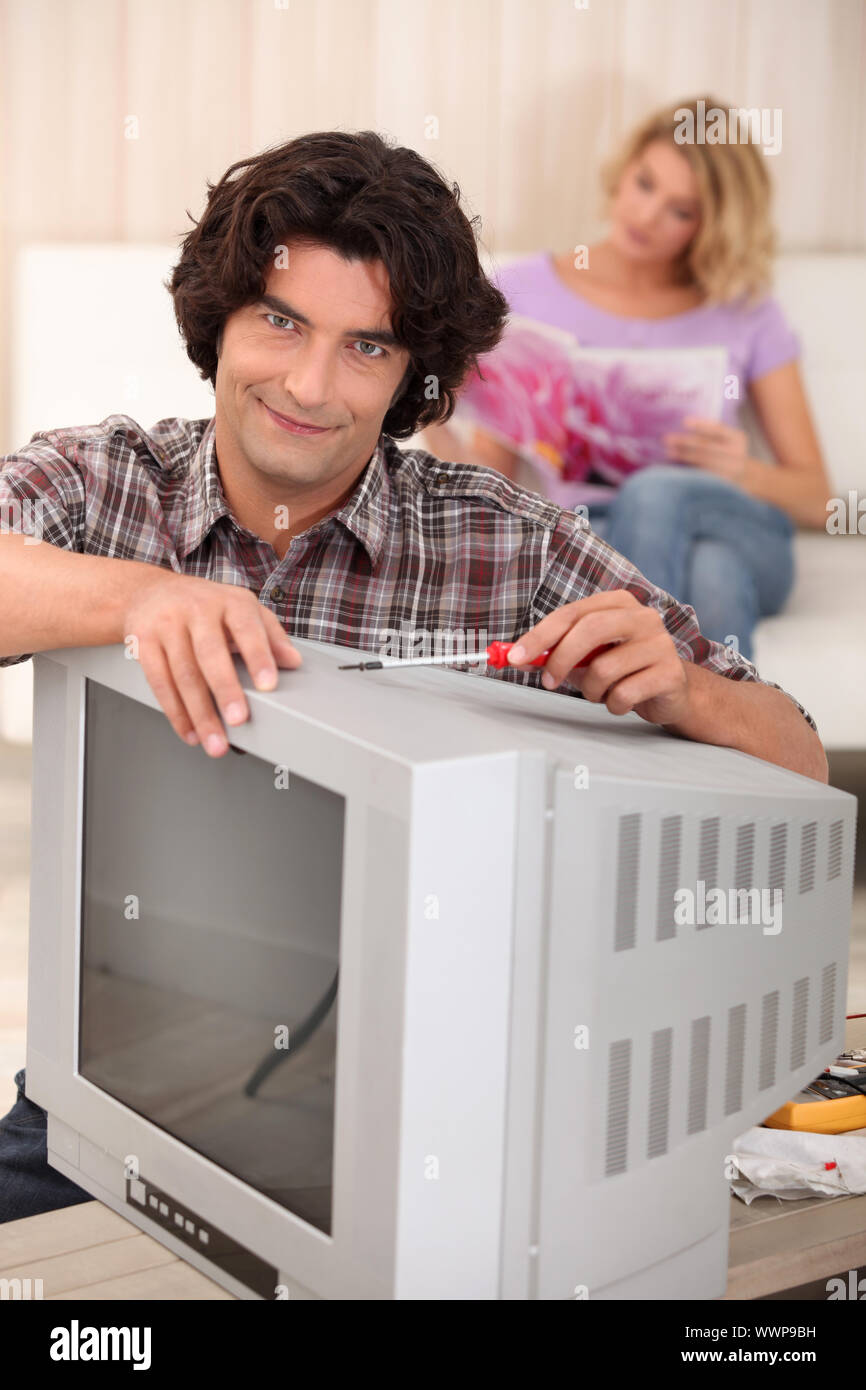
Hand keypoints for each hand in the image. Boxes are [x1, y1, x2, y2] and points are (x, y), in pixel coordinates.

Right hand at [123, 573, 300, 754]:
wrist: (150, 592)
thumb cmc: (204, 605)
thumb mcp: (242, 610)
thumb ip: (270, 636)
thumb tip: (293, 661)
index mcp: (228, 601)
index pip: (246, 628)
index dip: (259, 656)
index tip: (269, 685)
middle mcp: (196, 609)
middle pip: (210, 654)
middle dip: (225, 690)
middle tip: (238, 720)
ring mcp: (167, 625)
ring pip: (183, 675)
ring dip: (199, 713)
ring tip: (214, 741)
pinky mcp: (143, 642)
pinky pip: (159, 682)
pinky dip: (175, 712)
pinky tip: (189, 732)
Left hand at [506, 589, 690, 725]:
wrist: (671, 691)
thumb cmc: (623, 669)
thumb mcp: (585, 657)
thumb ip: (554, 653)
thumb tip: (518, 657)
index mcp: (618, 603)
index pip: (571, 613)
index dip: (540, 635)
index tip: (516, 656)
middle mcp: (642, 617)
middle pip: (590, 629)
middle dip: (560, 659)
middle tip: (548, 682)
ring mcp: (660, 643)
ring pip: (604, 668)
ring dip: (590, 690)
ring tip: (600, 692)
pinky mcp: (670, 673)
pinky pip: (624, 693)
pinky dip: (613, 704)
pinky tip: (622, 701)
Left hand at [662, 416, 747, 482]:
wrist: (745, 476)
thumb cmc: (728, 452)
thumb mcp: (727, 440)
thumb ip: (710, 434)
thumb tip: (683, 425)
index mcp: (737, 438)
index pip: (718, 429)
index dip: (701, 425)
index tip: (684, 422)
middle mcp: (736, 453)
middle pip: (707, 446)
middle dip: (685, 442)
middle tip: (667, 439)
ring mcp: (730, 469)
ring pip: (703, 461)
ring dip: (684, 456)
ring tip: (669, 452)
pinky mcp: (722, 483)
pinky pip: (703, 475)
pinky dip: (688, 469)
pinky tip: (677, 467)